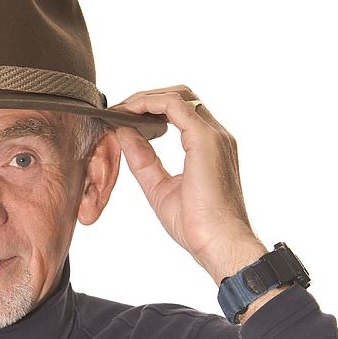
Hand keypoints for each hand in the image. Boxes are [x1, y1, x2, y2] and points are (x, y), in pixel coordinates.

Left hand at [111, 85, 267, 285]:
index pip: (182, 112)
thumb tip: (124, 134)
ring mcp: (214, 135)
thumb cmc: (196, 225)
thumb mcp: (159, 187)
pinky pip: (173, 106)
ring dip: (145, 98)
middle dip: (147, 98)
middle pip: (181, 97)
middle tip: (119, 110)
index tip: (123, 117)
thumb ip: (143, 160)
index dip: (151, 109)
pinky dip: (148, 103)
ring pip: (178, 95)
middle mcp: (216, 136)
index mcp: (209, 148)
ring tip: (120, 109)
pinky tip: (128, 113)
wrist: (218, 243)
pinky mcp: (205, 139)